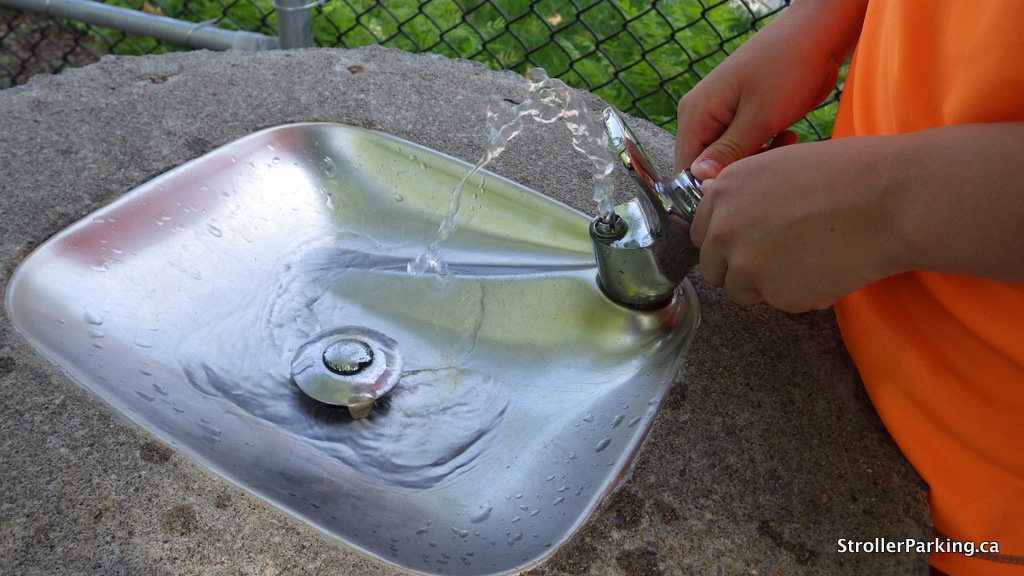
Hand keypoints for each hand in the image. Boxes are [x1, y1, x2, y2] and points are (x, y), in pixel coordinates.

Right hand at [674, 0, 866, 178]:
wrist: (819, 33)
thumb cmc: (788, 65)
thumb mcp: (760, 116)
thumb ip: (728, 151)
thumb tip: (700, 180)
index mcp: (695, 113)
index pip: (685, 168)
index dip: (709, 186)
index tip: (743, 189)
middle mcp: (702, 115)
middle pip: (707, 166)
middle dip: (739, 172)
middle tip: (771, 164)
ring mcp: (722, 115)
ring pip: (729, 159)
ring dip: (756, 162)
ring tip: (785, 145)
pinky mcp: (743, 116)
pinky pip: (745, 147)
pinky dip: (765, 149)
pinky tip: (787, 137)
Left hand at [690, 137, 900, 312]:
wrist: (890, 199)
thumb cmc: (847, 173)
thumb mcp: (780, 165)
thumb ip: (744, 193)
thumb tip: (724, 210)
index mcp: (723, 192)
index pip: (702, 233)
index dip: (726, 240)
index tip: (748, 242)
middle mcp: (725, 229)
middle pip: (713, 267)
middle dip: (739, 268)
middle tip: (777, 258)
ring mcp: (747, 265)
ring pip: (740, 291)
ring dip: (765, 285)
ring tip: (806, 262)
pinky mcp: (775, 294)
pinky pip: (778, 303)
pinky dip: (798, 294)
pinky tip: (827, 269)